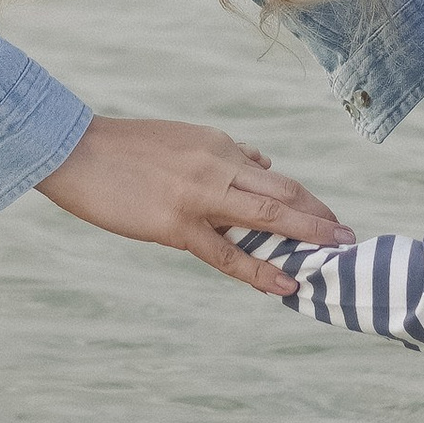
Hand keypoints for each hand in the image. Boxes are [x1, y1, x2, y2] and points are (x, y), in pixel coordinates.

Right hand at [34, 116, 355, 296]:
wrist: (74, 148)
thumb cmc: (122, 148)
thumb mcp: (181, 139)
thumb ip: (221, 154)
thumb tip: (261, 162)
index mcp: (217, 145)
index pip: (271, 175)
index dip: (303, 198)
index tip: (325, 216)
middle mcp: (218, 164)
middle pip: (283, 192)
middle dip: (318, 216)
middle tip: (349, 237)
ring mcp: (200, 194)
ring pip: (268, 216)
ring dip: (308, 235)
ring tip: (339, 254)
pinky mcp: (178, 224)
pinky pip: (228, 252)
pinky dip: (261, 269)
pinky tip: (286, 283)